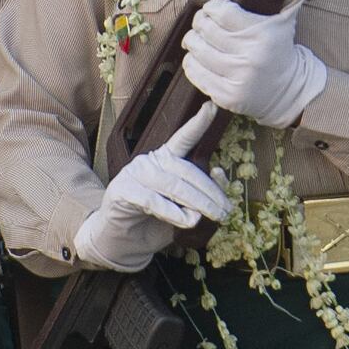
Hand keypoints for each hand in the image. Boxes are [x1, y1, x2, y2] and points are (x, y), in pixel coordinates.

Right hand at [72, 105, 229, 271]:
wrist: (123, 243)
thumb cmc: (156, 223)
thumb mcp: (184, 208)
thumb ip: (201, 194)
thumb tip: (217, 178)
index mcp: (166, 158)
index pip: (184, 138)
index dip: (198, 123)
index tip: (212, 106)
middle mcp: (150, 160)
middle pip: (187, 171)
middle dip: (210, 192)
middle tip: (226, 211)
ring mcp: (134, 174)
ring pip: (173, 185)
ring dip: (197, 203)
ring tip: (213, 217)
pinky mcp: (122, 191)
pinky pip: (153, 200)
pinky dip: (173, 212)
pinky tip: (187, 220)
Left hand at [183, 0, 328, 128]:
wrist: (289, 90)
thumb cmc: (281, 50)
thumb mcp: (286, 19)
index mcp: (262, 34)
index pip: (222, 13)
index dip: (211, 7)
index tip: (212, 8)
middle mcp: (249, 56)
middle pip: (206, 31)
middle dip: (199, 22)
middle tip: (202, 22)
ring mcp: (237, 79)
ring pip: (197, 51)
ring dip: (192, 41)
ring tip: (197, 38)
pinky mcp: (226, 96)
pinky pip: (196, 74)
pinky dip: (192, 63)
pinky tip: (197, 58)